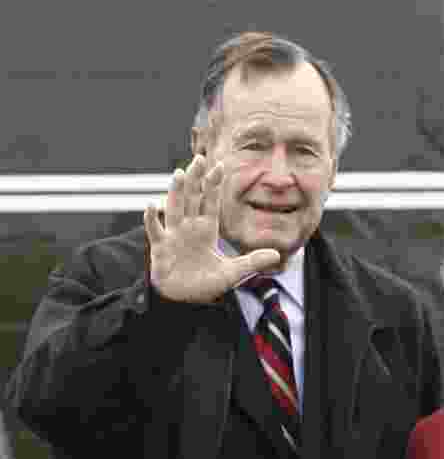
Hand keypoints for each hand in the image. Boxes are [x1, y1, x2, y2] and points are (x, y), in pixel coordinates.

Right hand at [144, 155, 279, 302]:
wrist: (184, 300)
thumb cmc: (206, 283)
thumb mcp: (233, 273)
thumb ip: (252, 262)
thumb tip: (276, 254)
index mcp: (207, 230)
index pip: (210, 202)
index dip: (214, 185)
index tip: (219, 165)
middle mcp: (189, 228)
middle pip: (192, 198)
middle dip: (196, 179)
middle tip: (199, 158)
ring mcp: (174, 236)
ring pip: (175, 208)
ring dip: (177, 192)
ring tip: (180, 174)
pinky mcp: (161, 248)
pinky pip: (155, 230)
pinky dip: (152, 219)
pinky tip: (152, 205)